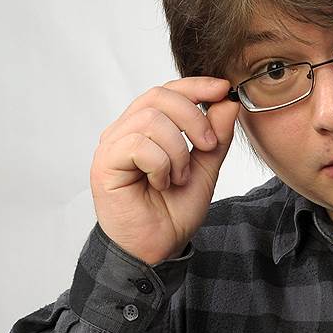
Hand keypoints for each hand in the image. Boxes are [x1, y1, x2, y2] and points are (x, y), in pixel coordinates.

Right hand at [89, 77, 239, 264]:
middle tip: (207, 146)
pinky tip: (161, 183)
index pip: (168, 91)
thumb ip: (216, 136)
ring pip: (150, 119)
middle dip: (193, 117)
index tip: (224, 89)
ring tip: (179, 176)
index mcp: (146, 127)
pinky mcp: (104, 164)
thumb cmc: (174, 209)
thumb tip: (227, 101)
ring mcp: (112, 146)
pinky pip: (138, 145)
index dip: (196, 85)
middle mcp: (125, 131)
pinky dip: (161, 164)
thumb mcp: (206, 167)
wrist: (158, 247)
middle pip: (159, 96)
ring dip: (177, 150)